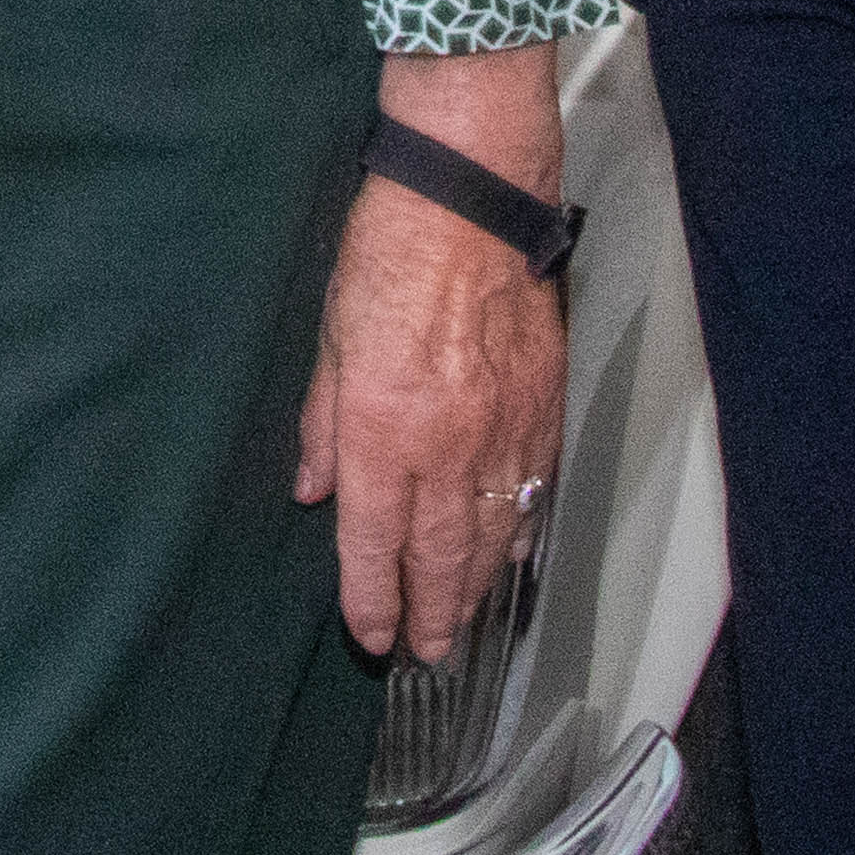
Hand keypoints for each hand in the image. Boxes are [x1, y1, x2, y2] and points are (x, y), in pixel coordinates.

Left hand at [297, 48, 566, 664]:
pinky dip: (518, 531)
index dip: (371, 597)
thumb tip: (312, 490)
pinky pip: (530, 491)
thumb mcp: (328, 339)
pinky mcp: (542, 408)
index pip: (372, 539)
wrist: (470, 201)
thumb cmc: (387, 256)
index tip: (372, 633)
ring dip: (476, 586)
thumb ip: (322, 425)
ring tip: (463, 621)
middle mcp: (445, 444)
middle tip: (427, 653)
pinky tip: (510, 553)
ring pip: (491, 532)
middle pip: (440, 554)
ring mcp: (502, 430)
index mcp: (381, 429)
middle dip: (431, 612)